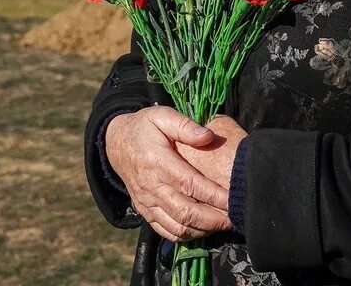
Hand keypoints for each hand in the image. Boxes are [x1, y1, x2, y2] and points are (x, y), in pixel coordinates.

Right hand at [105, 106, 233, 242]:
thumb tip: (208, 136)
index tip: (233, 198)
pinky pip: (166, 231)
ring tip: (223, 225)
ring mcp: (147, 202)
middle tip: (235, 218)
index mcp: (157, 161)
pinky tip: (204, 229)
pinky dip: (187, 235)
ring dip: (203, 230)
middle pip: (184, 211)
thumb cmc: (144, 127)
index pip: (189, 183)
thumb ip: (184, 125)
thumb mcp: (161, 116)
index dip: (213, 194)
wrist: (116, 144)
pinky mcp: (145, 212)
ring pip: (177, 226)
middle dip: (213, 219)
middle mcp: (151, 186)